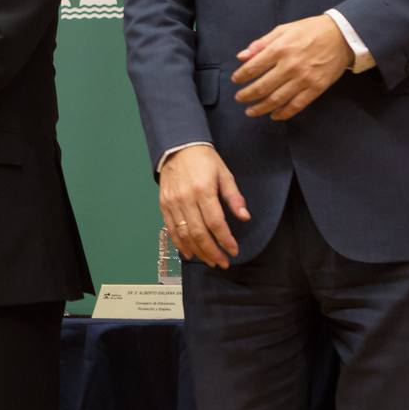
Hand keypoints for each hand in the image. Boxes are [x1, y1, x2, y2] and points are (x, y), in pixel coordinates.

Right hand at [159, 145, 249, 268]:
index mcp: (203, 190)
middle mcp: (186, 199)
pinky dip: (179, 244)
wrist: (178, 146)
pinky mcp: (164, 204)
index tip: (233, 250)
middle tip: (222, 262)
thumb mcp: (224, 174)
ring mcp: (173, 203)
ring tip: (209, 260)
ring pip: (184, 234)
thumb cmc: (204, 160)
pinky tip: (189, 253)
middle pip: (199, 233)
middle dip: (212, 251)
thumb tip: (244, 216)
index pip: (215, 223)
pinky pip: (171, 229)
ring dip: (198, 251)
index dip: (225, 240)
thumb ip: (234, 197)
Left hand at [232, 15, 351, 120]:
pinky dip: (283, 113)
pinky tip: (274, 115)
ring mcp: (304, 79)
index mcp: (280, 49)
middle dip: (247, 95)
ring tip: (250, 111)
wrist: (341, 36)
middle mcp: (290, 66)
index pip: (253, 67)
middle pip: (262, 86)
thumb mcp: (283, 29)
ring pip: (277, 99)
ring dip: (261, 108)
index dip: (241, 76)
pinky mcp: (316, 88)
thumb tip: (242, 56)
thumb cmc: (310, 30)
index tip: (235, 80)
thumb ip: (261, 43)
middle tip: (239, 98)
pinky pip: (297, 105)